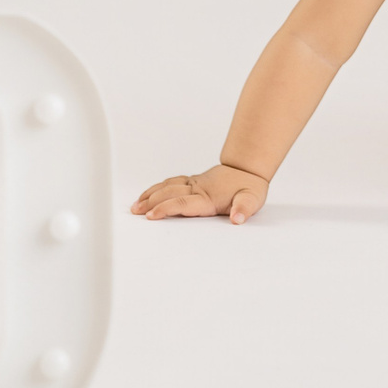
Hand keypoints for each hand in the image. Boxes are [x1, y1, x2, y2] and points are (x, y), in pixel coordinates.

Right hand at [130, 163, 267, 223]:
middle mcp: (197, 188)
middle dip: (151, 203)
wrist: (248, 168)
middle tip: (135, 212)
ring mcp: (193, 183)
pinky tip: (148, 194)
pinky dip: (157, 188)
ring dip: (150, 195)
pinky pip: (171, 183)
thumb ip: (243, 209)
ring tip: (135, 205)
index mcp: (208, 197)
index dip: (166, 209)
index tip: (151, 216)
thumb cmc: (249, 187)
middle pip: (169, 194)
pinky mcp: (192, 181)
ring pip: (167, 186)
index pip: (182, 203)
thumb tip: (237, 218)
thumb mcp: (252, 200)